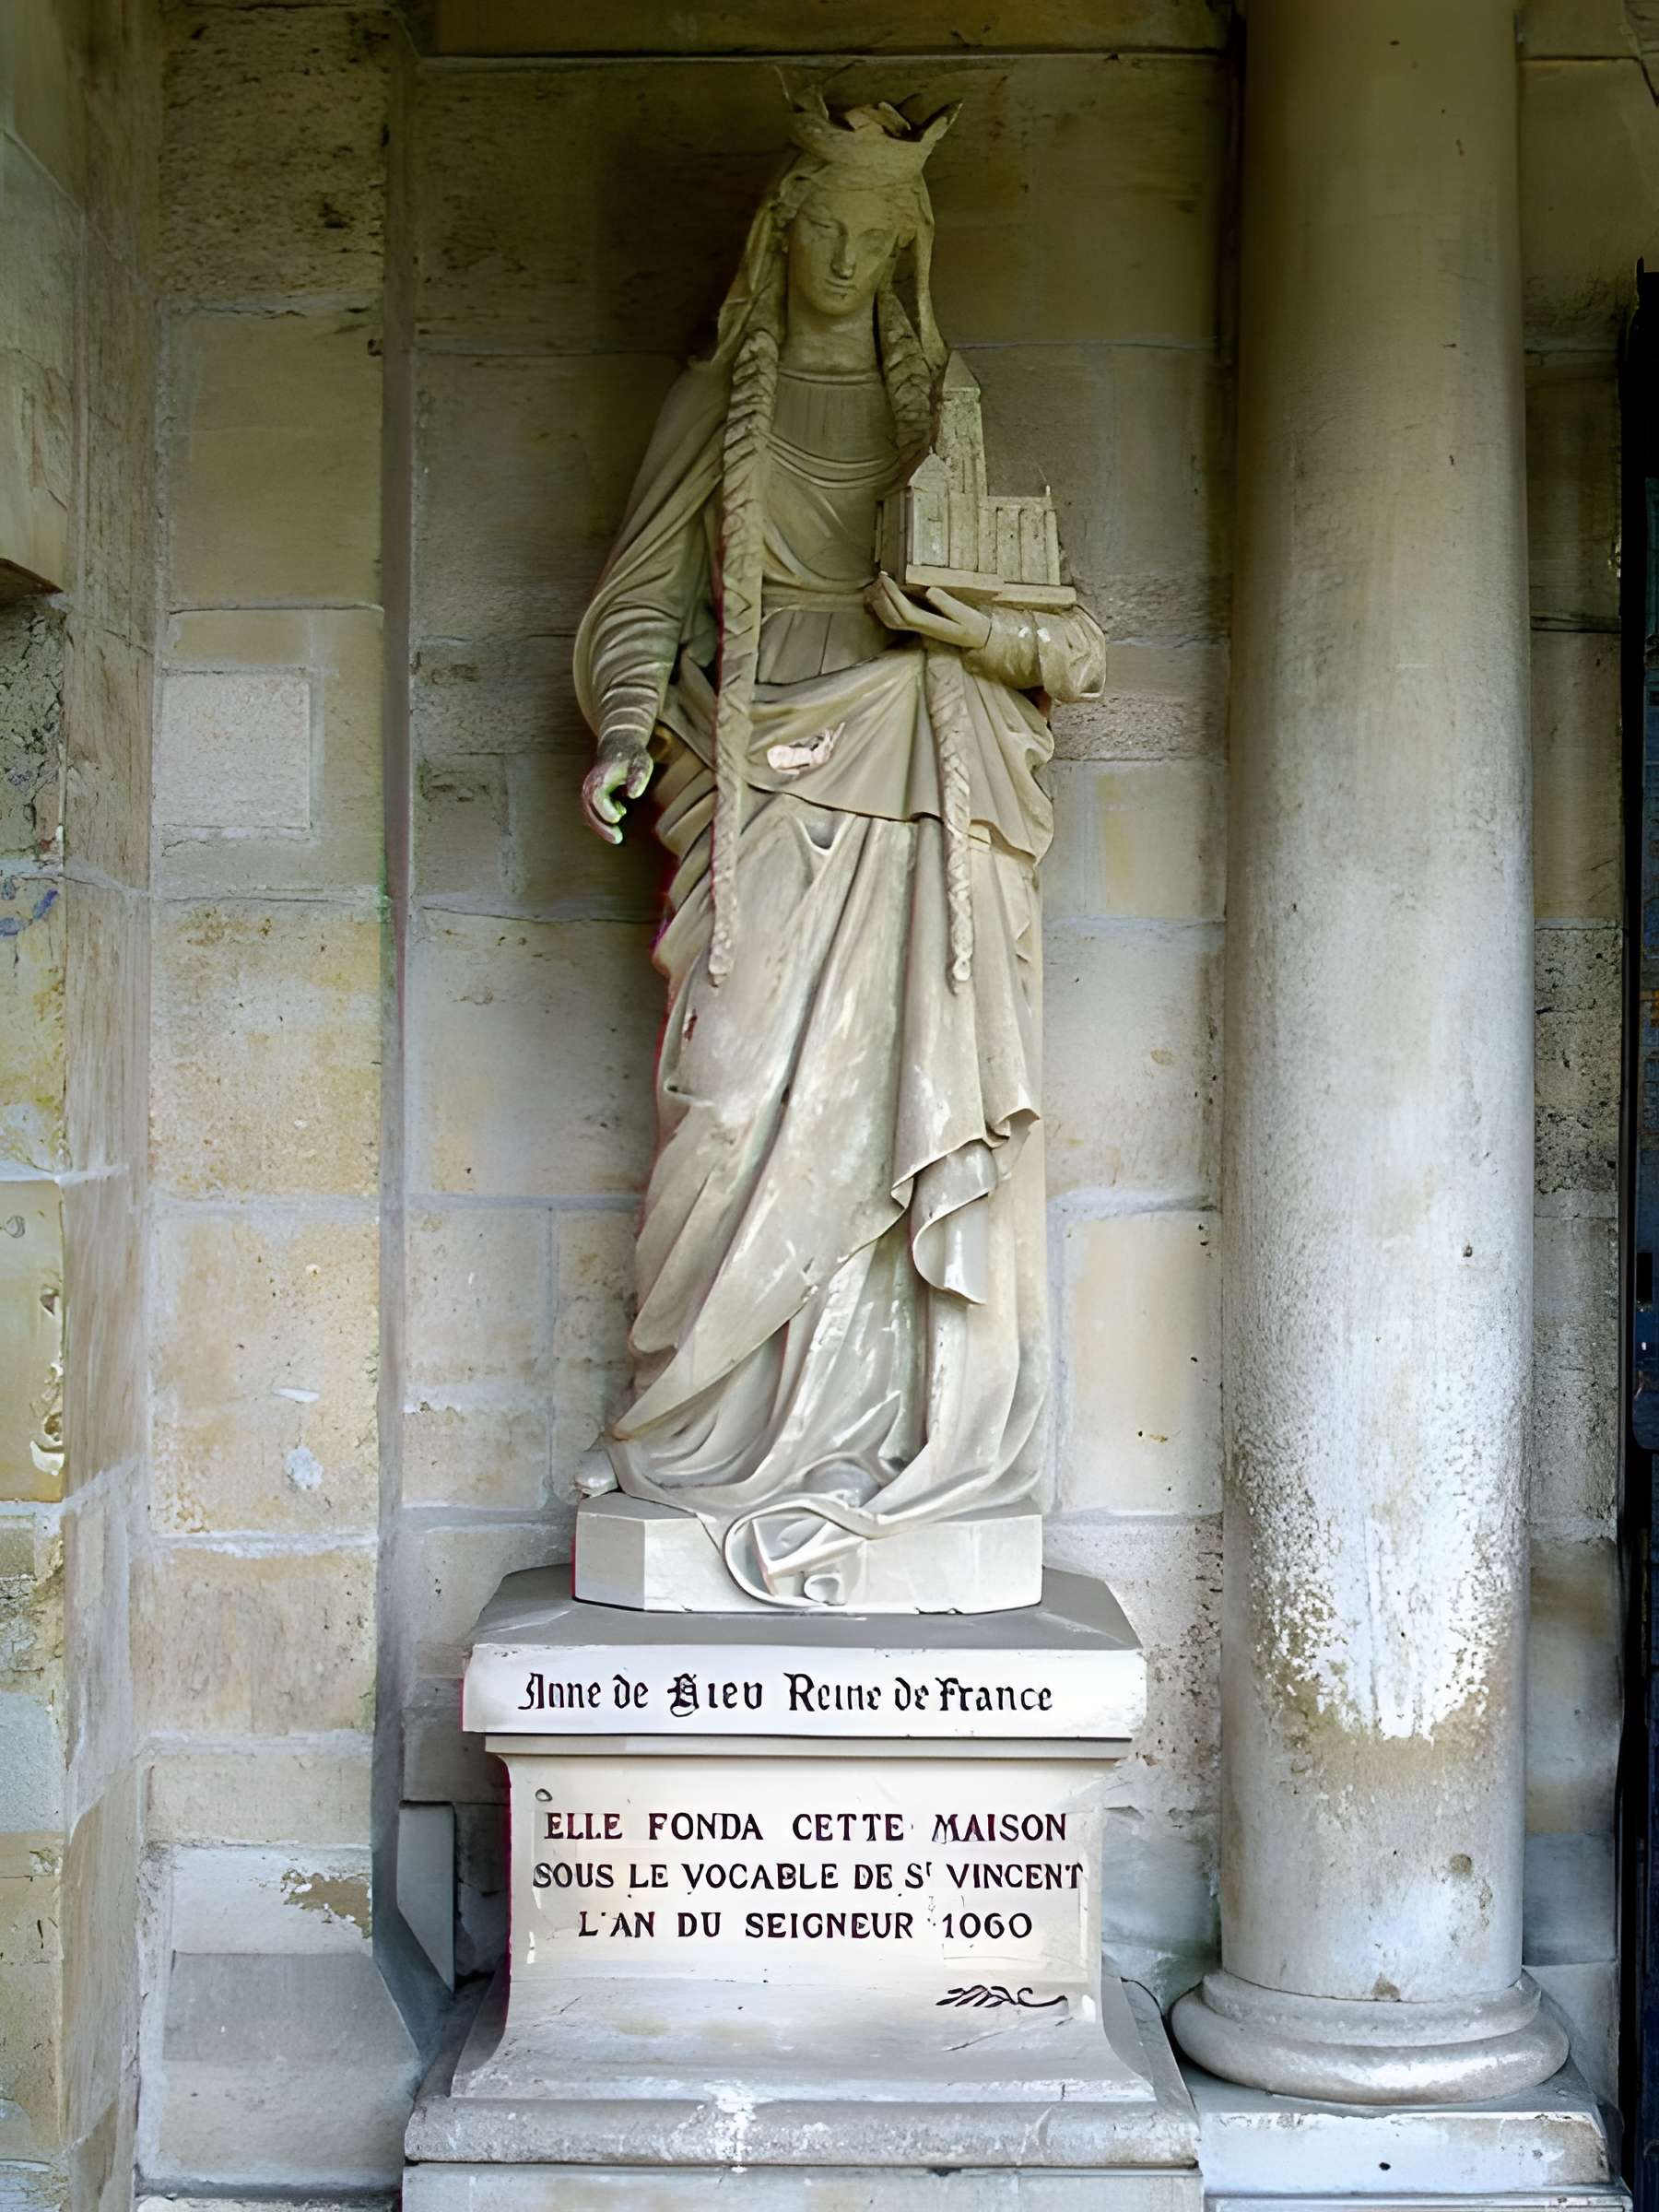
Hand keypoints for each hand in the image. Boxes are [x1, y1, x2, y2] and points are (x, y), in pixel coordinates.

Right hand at [582, 736, 652, 843]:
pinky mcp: (592, 792)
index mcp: (599, 779)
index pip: (597, 800)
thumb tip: (634, 795)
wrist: (619, 740)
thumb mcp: (641, 762)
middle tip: (617, 839)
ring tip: (617, 836)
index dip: (606, 812)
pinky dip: (602, 818)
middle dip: (602, 827)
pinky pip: (593, 809)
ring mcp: (589, 789)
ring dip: (601, 826)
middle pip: (589, 811)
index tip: (619, 818)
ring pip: (589, 813)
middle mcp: (589, 785)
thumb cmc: (632, 753)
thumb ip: (638, 776)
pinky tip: (619, 815)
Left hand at [866, 574, 993, 653]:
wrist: (978, 640)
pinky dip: (883, 609)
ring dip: (880, 604)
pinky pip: (895, 621)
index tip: (885, 577)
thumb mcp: (965, 614)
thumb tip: (930, 591)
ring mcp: (918, 629)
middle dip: (882, 597)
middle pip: (893, 617)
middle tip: (879, 577)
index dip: (892, 595)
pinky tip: (881, 597)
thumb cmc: (973, 625)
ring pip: (891, 621)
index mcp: (930, 624)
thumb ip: (948, 603)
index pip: (906, 611)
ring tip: (877, 584)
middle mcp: (920, 628)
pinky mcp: (919, 626)